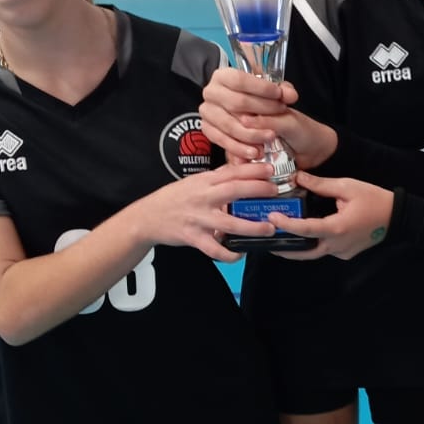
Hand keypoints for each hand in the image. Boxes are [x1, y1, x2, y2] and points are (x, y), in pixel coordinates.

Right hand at [137, 163, 276, 258]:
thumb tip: (242, 170)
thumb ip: (217, 178)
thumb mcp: (194, 182)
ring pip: (229, 223)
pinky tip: (241, 254)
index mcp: (204, 181)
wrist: (147, 217)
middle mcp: (202, 197)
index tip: (270, 169)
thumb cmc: (175, 198)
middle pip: (234, 191)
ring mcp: (198, 218)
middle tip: (276, 193)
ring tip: (269, 228)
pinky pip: (214, 249)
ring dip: (252, 227)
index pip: (232, 171)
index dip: (253, 170)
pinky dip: (229, 254)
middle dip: (257, 191)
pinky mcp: (193, 237)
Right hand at [201, 67, 337, 166]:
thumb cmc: (262, 100)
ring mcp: (207, 111)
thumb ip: (284, 92)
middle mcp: (211, 91)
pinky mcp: (207, 130)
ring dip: (252, 134)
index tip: (279, 95)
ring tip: (271, 136)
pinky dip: (239, 148)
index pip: (240, 80)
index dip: (261, 88)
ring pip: (230, 125)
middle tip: (279, 115)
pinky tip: (255, 152)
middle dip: (261, 110)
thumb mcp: (276, 92)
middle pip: (236, 103)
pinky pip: (222, 141)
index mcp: (224, 75)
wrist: (255, 117)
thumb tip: (289, 95)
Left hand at [266, 170, 392, 259]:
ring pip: (314, 253)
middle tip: (268, 239)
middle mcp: (338, 245)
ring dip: (298, 248)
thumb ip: (320, 184)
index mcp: (337, 228)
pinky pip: (326, 250)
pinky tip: (306, 234)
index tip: (272, 218)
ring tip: (281, 238)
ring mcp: (342, 252)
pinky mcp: (346, 253)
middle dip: (285, 248)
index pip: (305, 230)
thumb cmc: (374, 199)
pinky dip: (314, 244)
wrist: (397, 215)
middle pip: (304, 252)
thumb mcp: (347, 186)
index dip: (286, 225)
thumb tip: (298, 177)